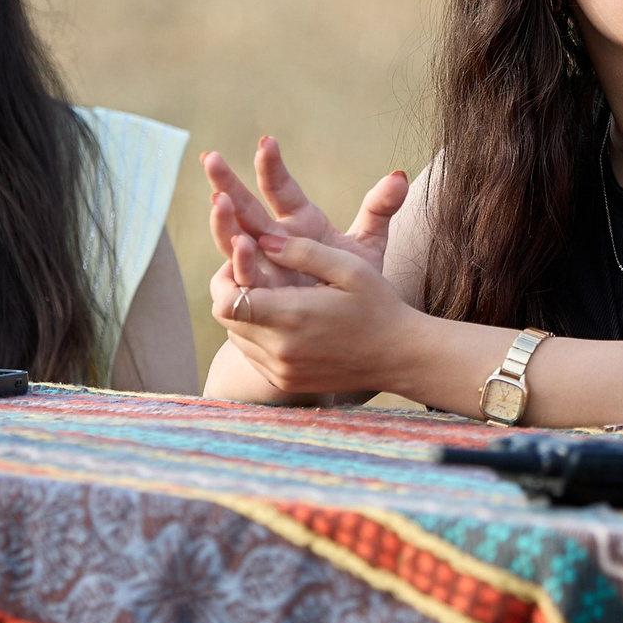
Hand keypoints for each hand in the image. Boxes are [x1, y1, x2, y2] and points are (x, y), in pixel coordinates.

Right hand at [203, 138, 407, 292]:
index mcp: (298, 219)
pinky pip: (241, 281)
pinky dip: (236, 268)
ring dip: (225, 223)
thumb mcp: (366, 245)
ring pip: (235, 241)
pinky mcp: (260, 295)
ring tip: (218, 201)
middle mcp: (274, 239)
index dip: (272, 165)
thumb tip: (401, 176)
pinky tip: (231, 254)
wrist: (340, 327)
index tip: (267, 141)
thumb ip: (379, 210)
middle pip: (246, 208)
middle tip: (211, 159)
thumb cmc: (350, 280)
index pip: (280, 187)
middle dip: (227, 183)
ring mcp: (262, 267)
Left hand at [211, 232, 418, 395]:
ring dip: (244, 314)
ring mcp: (281, 370)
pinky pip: (252, 355)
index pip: (226, 302)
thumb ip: (302, 251)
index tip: (242, 261)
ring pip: (236, 337)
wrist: (399, 357)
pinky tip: (285, 321)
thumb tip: (261, 240)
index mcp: (293, 316)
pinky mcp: (284, 382)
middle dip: (232, 291)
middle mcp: (280, 349)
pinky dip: (257, 335)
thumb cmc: (377, 305)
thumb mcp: (349, 267)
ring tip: (272, 295)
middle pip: (226, 319)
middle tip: (254, 272)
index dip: (223, 278)